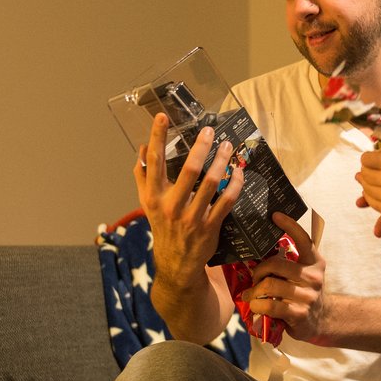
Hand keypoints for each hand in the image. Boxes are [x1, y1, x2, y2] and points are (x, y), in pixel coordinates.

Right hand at [135, 113, 240, 288]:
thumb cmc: (163, 226)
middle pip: (189, 169)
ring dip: (222, 161)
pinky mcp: (210, 226)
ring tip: (228, 146)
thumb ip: (143, 176)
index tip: (162, 116)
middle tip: (209, 130)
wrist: (176, 263)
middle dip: (201, 146)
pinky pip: (227, 200)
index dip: (157, 137)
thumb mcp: (147, 203)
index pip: (154, 161)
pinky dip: (235, 184)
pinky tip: (238, 172)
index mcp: (153, 196)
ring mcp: (191, 216)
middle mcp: (171, 205)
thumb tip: (142, 149)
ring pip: (211, 183)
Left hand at [243, 213, 328, 343]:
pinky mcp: (299, 314)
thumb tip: (260, 249)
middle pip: (276, 264)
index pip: (303, 239)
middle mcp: (314, 276)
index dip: (289, 225)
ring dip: (254, 290)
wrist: (321, 322)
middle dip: (259, 270)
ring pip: (270, 285)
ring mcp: (308, 296)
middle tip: (254, 277)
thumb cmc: (304, 293)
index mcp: (315, 262)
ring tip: (250, 294)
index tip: (275, 215)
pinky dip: (257, 305)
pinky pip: (269, 306)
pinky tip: (255, 306)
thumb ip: (289, 262)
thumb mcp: (303, 274)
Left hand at [355, 151, 380, 218]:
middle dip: (366, 172)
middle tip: (371, 172)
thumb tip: (367, 164)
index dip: (367, 159)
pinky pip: (375, 205)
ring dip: (368, 187)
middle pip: (364, 175)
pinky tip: (378, 195)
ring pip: (367, 191)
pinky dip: (373, 199)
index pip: (366, 159)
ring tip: (374, 184)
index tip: (371, 160)